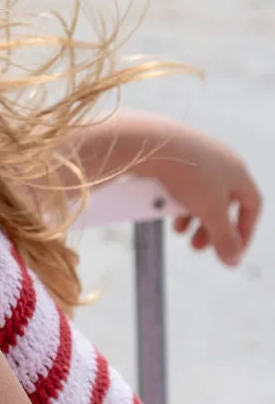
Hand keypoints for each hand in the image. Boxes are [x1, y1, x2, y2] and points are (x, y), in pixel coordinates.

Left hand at [144, 123, 262, 266]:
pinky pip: (181, 182)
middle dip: (211, 228)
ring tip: (178, 230)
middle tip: (196, 246)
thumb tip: (233, 260)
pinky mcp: (174, 153)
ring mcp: (196, 155)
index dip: (244, 230)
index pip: (252, 205)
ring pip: (200, 194)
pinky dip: (176, 200)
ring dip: (192, 216)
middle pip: (223, 202)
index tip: (231, 248)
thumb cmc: (188, 173)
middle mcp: (220, 161)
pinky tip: (164, 210)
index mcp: (237, 171)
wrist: (151, 143)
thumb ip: (224, 238)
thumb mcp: (211, 212)